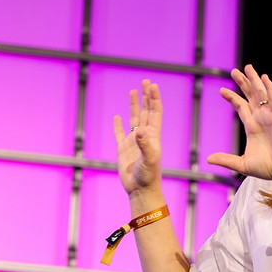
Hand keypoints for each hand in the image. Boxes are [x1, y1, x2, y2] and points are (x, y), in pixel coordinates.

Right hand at [113, 80, 162, 195]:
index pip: (155, 112)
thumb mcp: (149, 160)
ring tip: (134, 91)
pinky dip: (118, 125)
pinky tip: (117, 117)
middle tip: (145, 81)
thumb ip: (145, 145)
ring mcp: (134, 141)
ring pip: (134, 118)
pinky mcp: (123, 149)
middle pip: (146, 111)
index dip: (154, 98)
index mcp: (154, 136)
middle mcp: (145, 136)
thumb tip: (139, 131)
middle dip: (146, 96)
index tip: (152, 85)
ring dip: (134, 105)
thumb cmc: (148, 176)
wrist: (140, 190)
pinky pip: (119, 133)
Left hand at [207, 64, 271, 180]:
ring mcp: (270, 117)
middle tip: (234, 71)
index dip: (232, 98)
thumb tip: (208, 159)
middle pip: (250, 96)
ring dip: (253, 80)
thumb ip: (226, 160)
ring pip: (260, 94)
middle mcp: (261, 119)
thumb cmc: (270, 168)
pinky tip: (264, 78)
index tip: (222, 90)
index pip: (241, 107)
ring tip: (247, 67)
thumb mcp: (243, 164)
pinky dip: (269, 88)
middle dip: (242, 83)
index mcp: (253, 128)